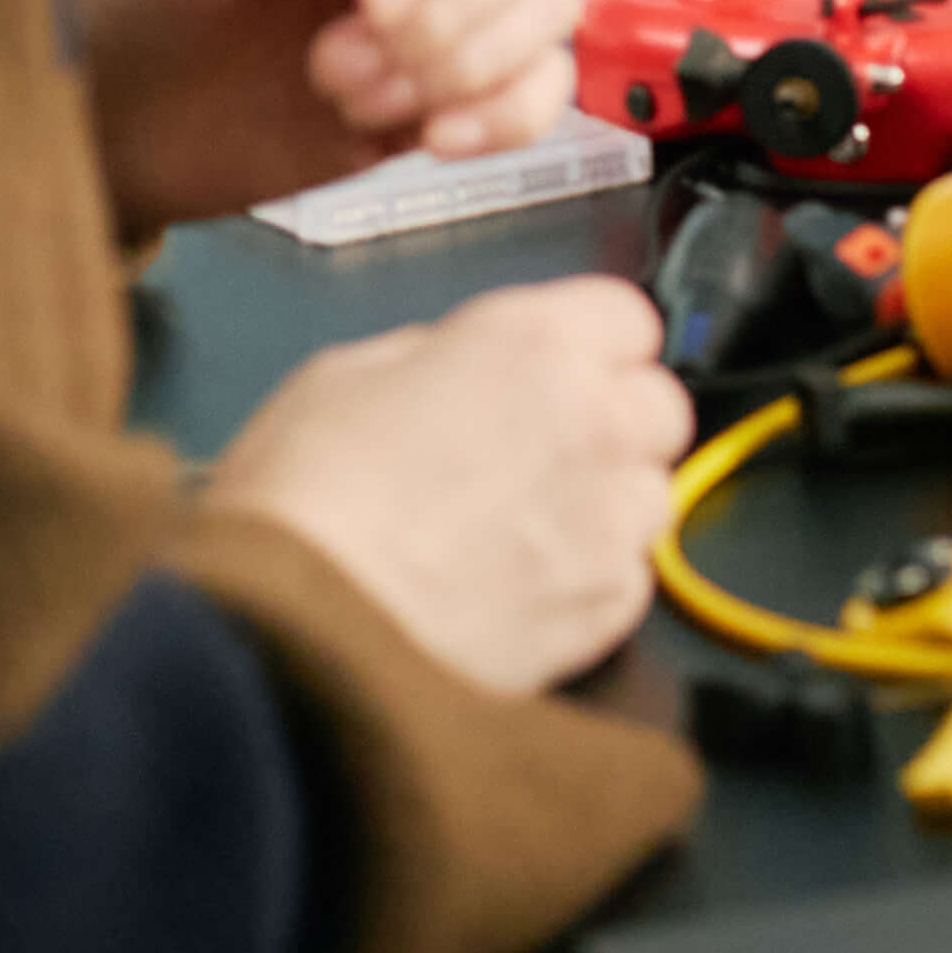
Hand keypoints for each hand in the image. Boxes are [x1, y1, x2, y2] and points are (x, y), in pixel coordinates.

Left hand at [77, 0, 578, 229]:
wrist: (108, 121)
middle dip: (451, 18)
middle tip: (336, 62)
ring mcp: (444, 17)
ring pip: (545, 14)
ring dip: (465, 69)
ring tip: (349, 97)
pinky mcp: (448, 95)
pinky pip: (539, 95)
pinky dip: (508, 118)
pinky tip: (435, 141)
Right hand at [201, 280, 692, 696]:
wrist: (293, 636)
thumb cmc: (300, 501)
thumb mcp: (344, 376)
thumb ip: (440, 358)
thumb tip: (467, 370)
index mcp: (536, 344)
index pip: (626, 316)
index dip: (587, 347)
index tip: (554, 373)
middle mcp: (597, 423)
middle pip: (657, 407)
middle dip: (610, 425)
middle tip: (535, 456)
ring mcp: (612, 521)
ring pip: (651, 497)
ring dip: (605, 508)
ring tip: (521, 537)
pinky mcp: (607, 610)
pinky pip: (629, 581)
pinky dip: (590, 584)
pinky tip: (519, 592)